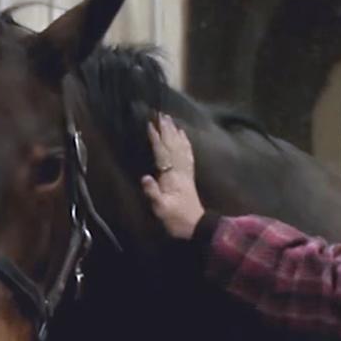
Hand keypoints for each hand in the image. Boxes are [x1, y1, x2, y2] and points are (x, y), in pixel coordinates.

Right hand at [141, 113, 204, 238]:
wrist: (196, 226)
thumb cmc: (176, 219)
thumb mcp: (161, 209)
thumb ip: (153, 193)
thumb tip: (144, 177)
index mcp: (171, 177)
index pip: (162, 153)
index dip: (156, 139)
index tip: (150, 124)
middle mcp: (180, 171)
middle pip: (173, 146)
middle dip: (166, 129)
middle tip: (161, 114)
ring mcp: (186, 172)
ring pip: (181, 147)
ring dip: (175, 133)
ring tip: (171, 119)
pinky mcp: (189, 176)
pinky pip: (187, 155)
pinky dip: (185, 143)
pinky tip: (183, 135)